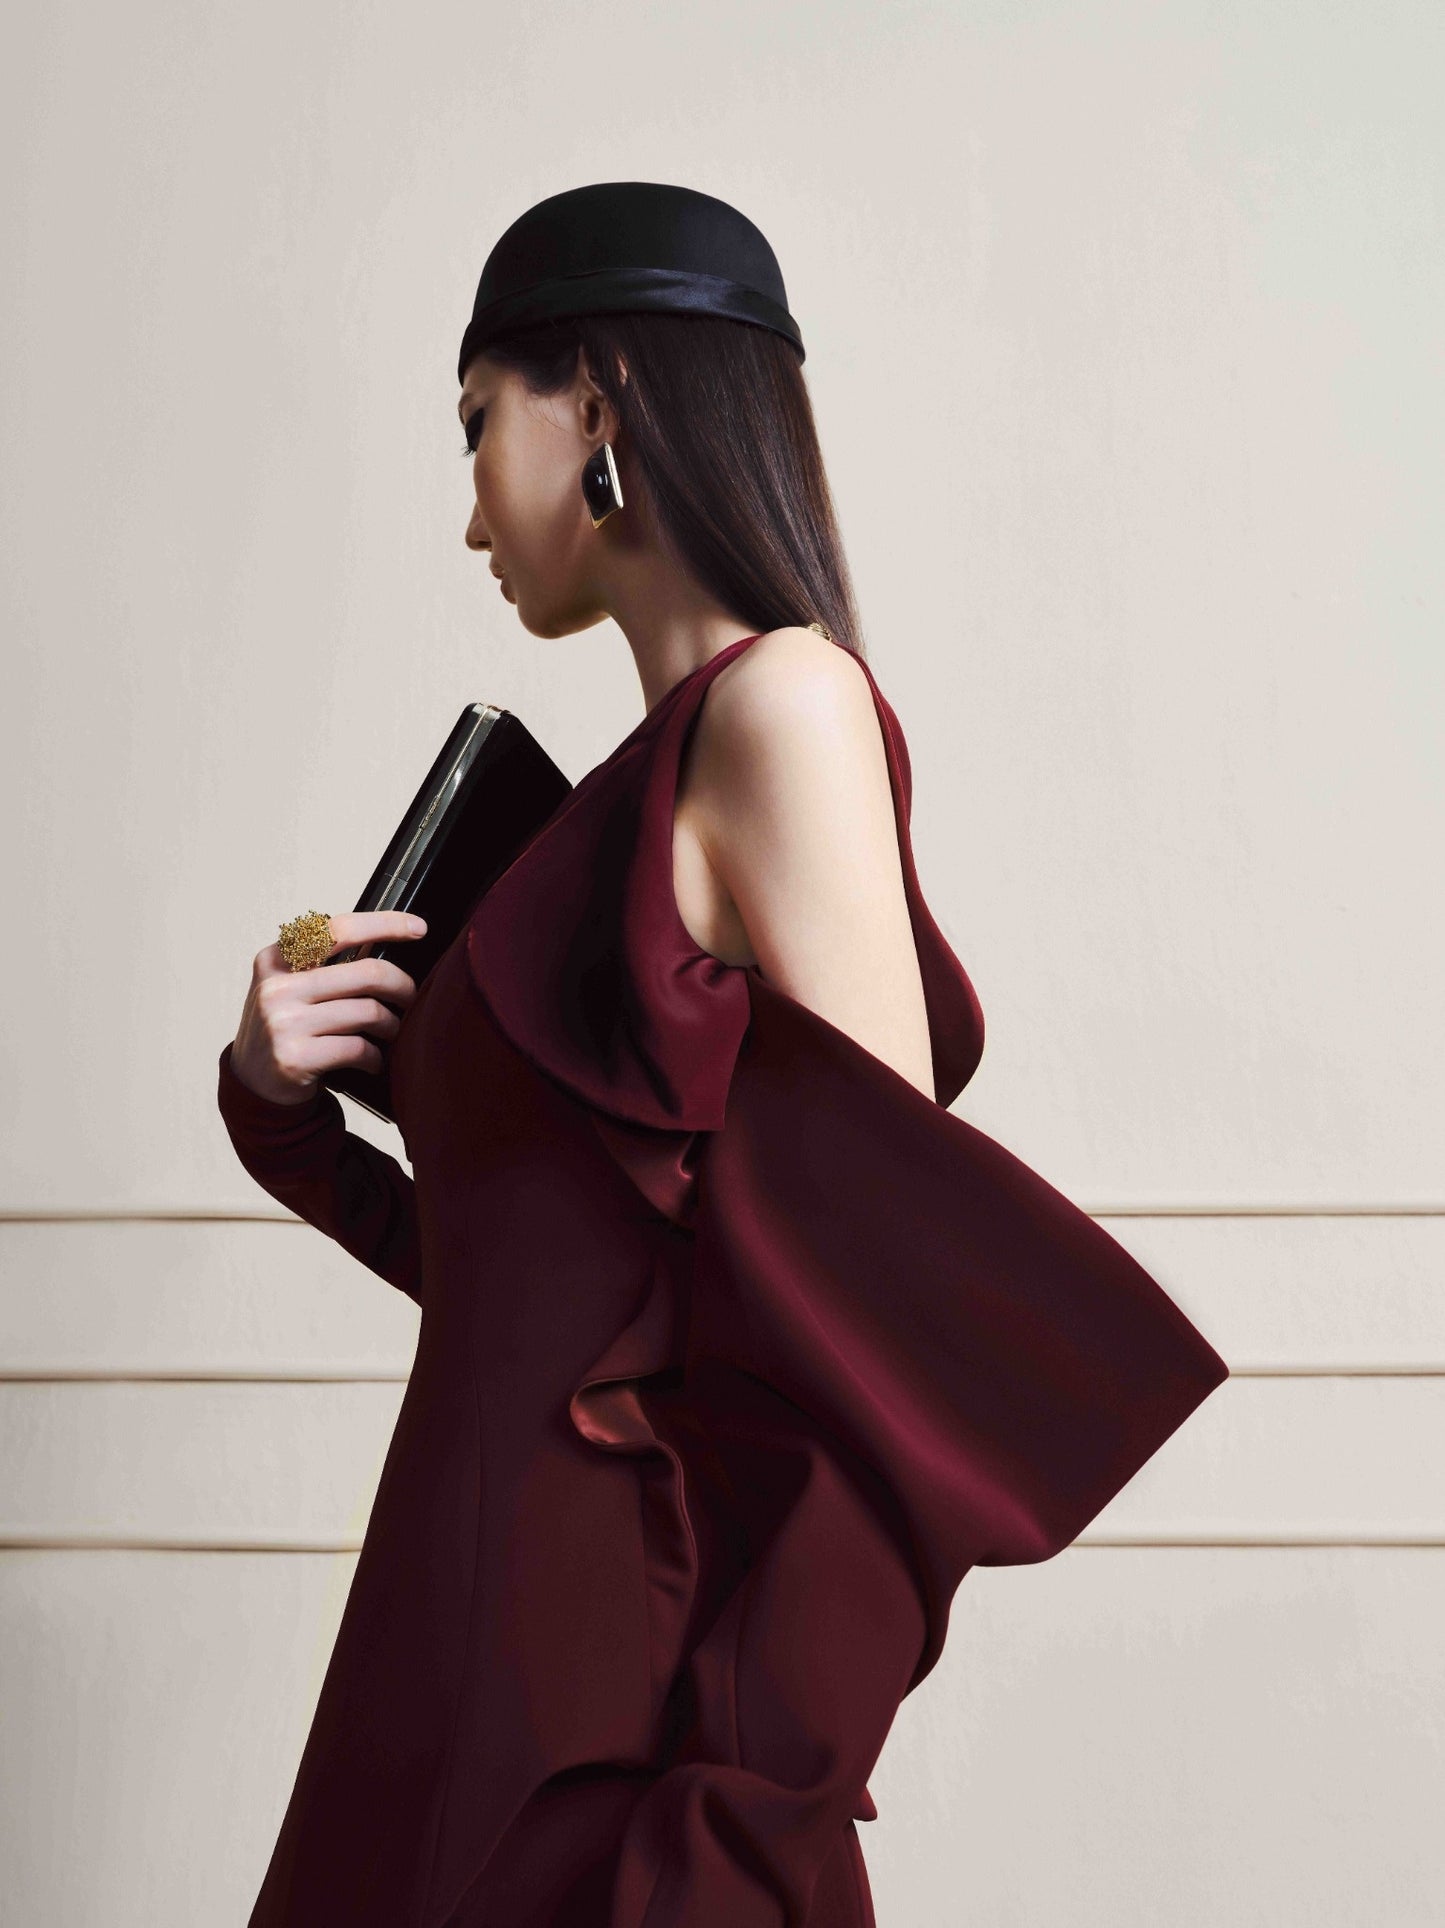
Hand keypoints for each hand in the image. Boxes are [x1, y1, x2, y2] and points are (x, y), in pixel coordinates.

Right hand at [229, 911, 428, 1105]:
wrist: (252, 1085)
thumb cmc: (283, 1029)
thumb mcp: (289, 987)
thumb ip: (322, 965)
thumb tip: (386, 944)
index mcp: (275, 960)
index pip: (338, 929)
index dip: (385, 924)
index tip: (417, 928)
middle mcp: (276, 988)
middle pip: (367, 973)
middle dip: (402, 985)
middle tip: (411, 997)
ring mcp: (283, 1023)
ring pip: (369, 1012)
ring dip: (391, 1026)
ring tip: (390, 1032)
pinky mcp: (295, 1058)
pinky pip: (359, 1049)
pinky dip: (376, 1057)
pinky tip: (373, 1061)